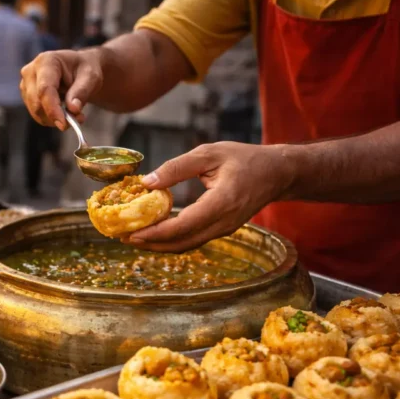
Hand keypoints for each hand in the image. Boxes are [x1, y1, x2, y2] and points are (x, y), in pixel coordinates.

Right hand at [20, 49, 102, 130]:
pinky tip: (64, 112)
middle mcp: (31, 71)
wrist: (78, 69)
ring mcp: (26, 84)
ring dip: (54, 119)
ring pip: (35, 111)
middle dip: (56, 116)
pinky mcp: (27, 95)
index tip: (64, 124)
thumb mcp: (91, 77)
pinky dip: (51, 119)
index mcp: (46, 61)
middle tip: (77, 120)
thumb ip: (82, 92)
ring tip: (74, 114)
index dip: (53, 109)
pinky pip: (36, 114)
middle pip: (37, 102)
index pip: (45, 89)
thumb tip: (73, 109)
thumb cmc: (84, 70)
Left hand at [126, 142, 295, 251]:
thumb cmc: (244, 158)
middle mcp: (224, 222)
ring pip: (187, 245)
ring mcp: (225, 229)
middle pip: (182, 242)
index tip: (132, 232)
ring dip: (159, 245)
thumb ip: (177, 167)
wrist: (276, 173)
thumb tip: (147, 182)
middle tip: (123, 237)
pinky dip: (172, 240)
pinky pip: (193, 240)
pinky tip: (154, 232)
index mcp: (222, 202)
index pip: (184, 225)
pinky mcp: (222, 230)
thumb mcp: (209, 153)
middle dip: (151, 244)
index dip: (156, 233)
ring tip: (133, 237)